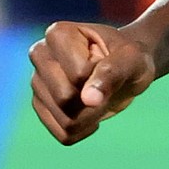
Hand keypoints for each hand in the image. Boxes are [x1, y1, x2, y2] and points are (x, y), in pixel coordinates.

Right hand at [28, 21, 158, 145]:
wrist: (127, 69)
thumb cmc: (130, 57)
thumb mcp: (131, 59)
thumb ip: (111, 73)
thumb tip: (88, 100)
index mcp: (58, 34)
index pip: (78, 74)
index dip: (102, 75)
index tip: (108, 60)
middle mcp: (40, 55)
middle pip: (64, 99)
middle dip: (96, 99)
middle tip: (106, 83)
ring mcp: (37, 82)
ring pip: (65, 120)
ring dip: (93, 116)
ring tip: (100, 97)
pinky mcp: (41, 106)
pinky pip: (63, 134)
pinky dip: (86, 130)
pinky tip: (93, 113)